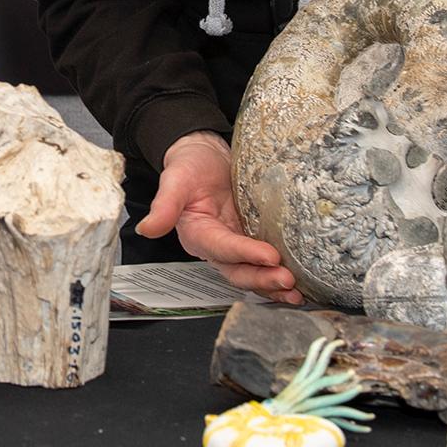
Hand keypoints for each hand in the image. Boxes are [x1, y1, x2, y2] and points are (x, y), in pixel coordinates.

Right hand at [135, 131, 302, 302]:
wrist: (206, 155)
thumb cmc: (189, 165)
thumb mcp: (175, 179)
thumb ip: (164, 205)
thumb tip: (146, 229)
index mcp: (197, 234)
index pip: (221, 249)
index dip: (244, 254)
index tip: (270, 256)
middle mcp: (216, 246)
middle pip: (238, 271)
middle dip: (262, 279)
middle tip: (288, 280)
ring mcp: (235, 245)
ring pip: (252, 273)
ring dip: (273, 285)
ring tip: (296, 291)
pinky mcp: (251, 240)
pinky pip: (264, 263)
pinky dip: (278, 274)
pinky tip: (299, 283)